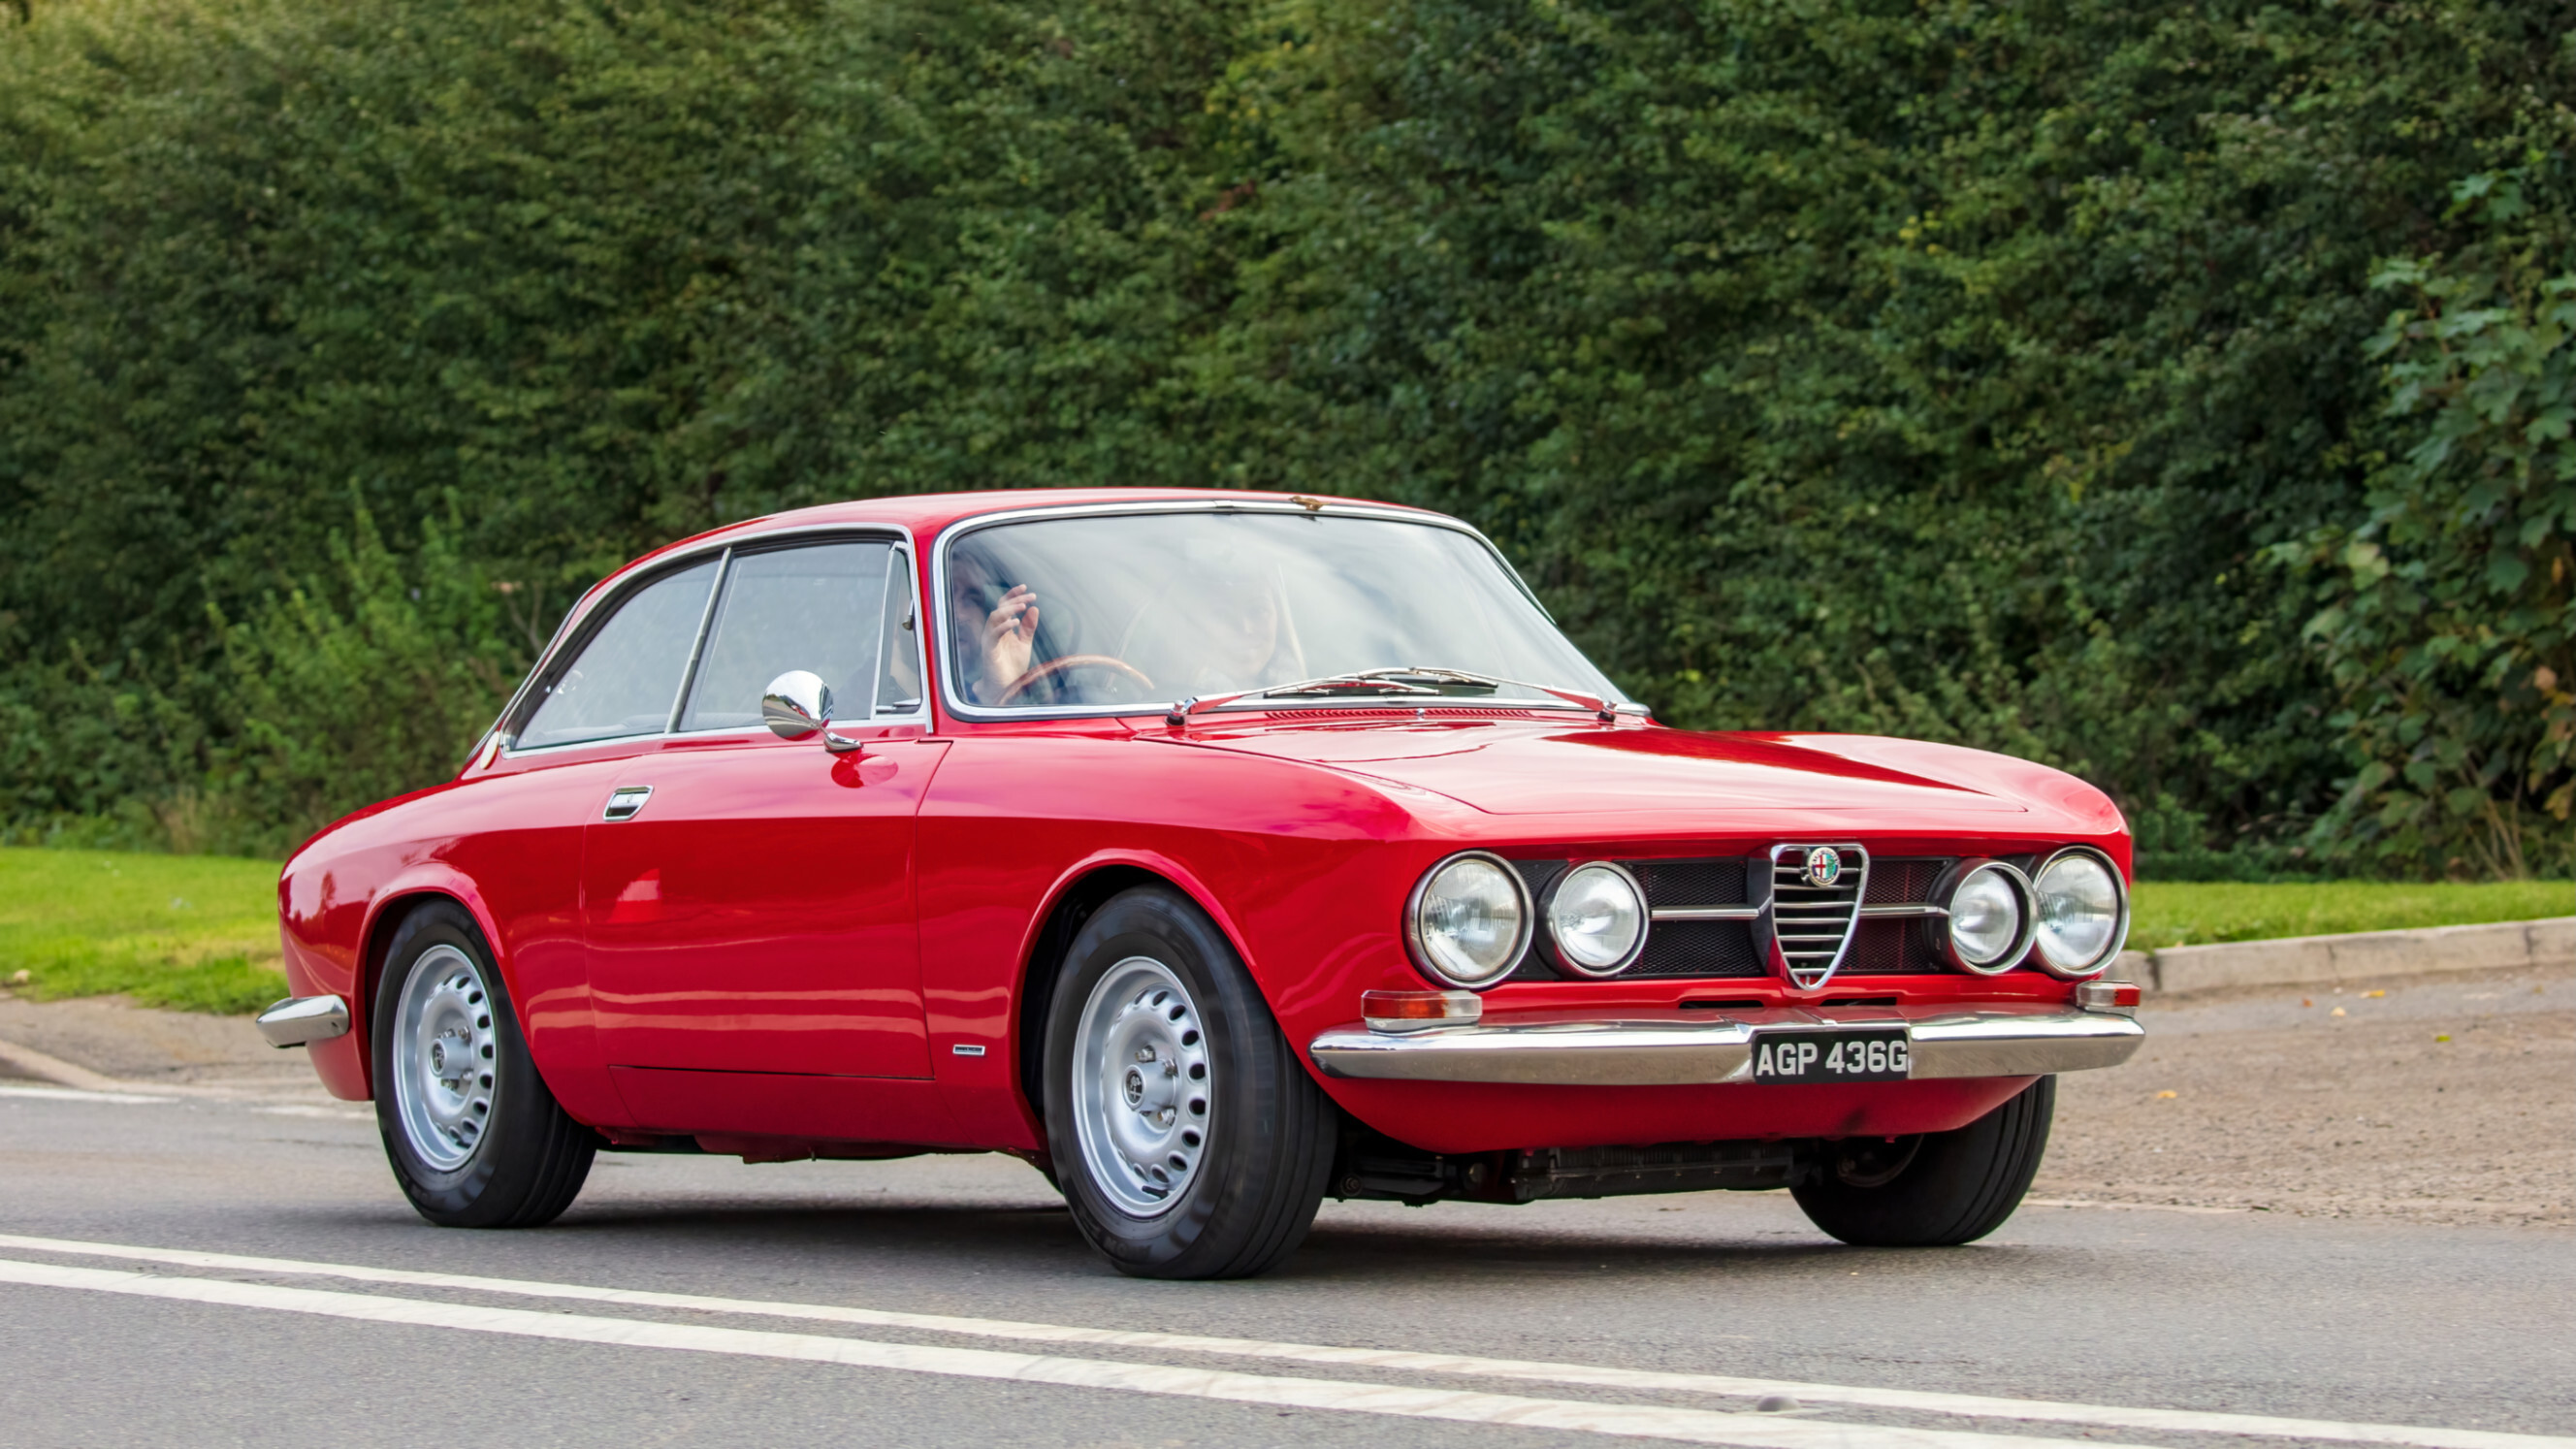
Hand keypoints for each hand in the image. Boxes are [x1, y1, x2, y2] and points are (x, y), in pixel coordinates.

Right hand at [979, 585, 1038, 700]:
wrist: (1007, 688)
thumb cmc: (1013, 667)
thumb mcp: (1025, 643)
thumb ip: (1029, 627)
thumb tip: (1034, 608)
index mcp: (1002, 629)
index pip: (1004, 606)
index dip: (1013, 595)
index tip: (1027, 589)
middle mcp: (993, 631)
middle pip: (1000, 608)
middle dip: (1015, 599)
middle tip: (1030, 596)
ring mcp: (990, 640)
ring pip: (994, 617)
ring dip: (1009, 609)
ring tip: (1023, 606)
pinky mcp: (989, 650)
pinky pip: (993, 633)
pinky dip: (1004, 625)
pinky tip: (1016, 622)